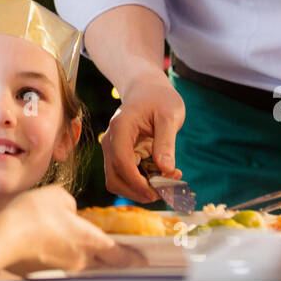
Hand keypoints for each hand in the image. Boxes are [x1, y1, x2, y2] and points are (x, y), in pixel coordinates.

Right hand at [0, 186, 141, 273]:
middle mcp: (81, 259)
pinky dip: (64, 253)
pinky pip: (63, 262)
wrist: (2, 240)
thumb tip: (71, 211)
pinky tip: (53, 241)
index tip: (143, 257)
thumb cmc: (31, 216)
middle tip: (120, 251)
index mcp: (89, 240)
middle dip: (113, 257)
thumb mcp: (57, 196)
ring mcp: (64, 268)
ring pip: (82, 261)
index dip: (134, 255)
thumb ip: (71, 203)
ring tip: (79, 239)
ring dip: (85, 252)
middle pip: (104, 261)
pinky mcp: (47, 271)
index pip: (120, 253)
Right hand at [100, 71, 185, 202]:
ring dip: (140, 189)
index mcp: (121, 128)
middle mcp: (111, 141)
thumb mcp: (169, 115)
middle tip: (166, 191)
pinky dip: (142, 183)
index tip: (158, 191)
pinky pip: (126, 176)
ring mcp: (113, 149)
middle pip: (114, 178)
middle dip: (138, 191)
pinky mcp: (120, 155)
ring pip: (118, 181)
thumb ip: (166, 142)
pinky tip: (162, 175)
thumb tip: (166, 170)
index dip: (137, 182)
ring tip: (168, 182)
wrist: (147, 89)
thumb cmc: (159, 98)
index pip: (120, 161)